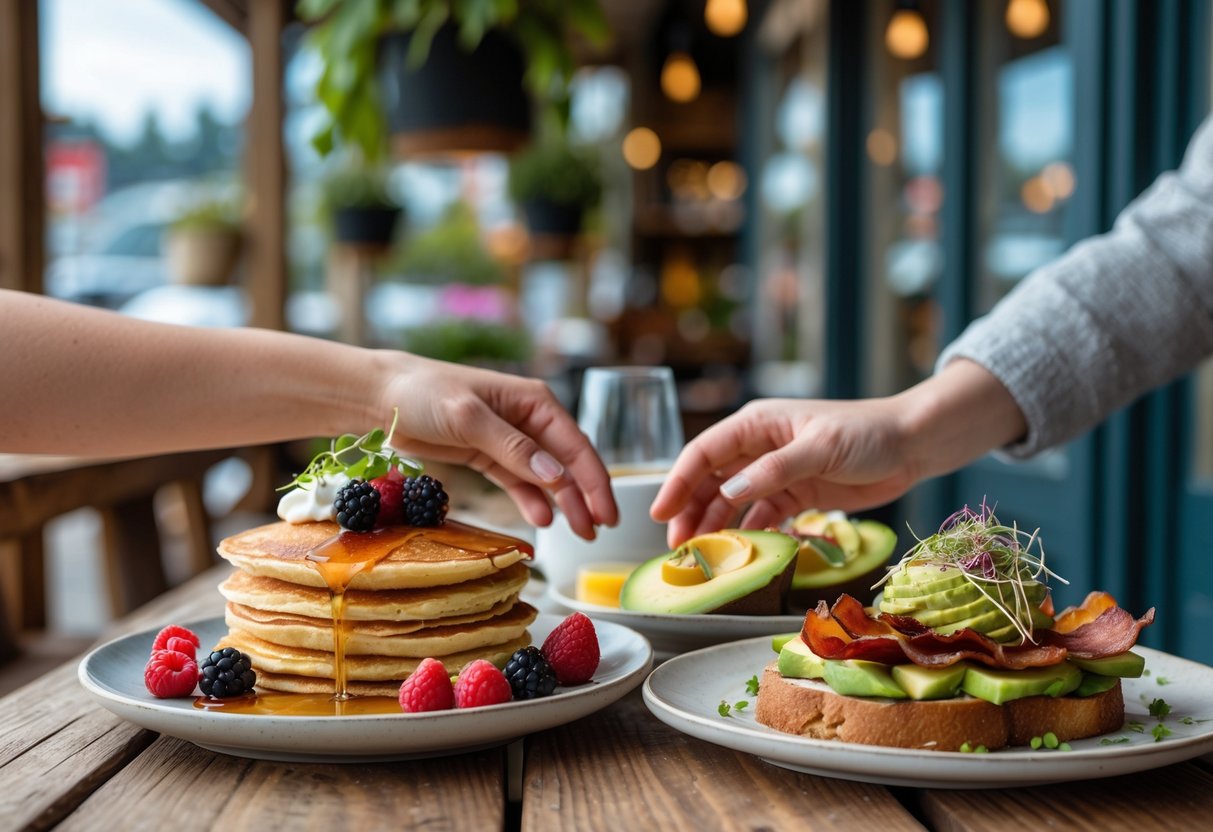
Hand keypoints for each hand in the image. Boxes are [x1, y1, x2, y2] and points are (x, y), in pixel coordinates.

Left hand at [377, 355, 617, 539]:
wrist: (380, 398)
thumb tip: (556, 477)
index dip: (595, 481)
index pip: (575, 445)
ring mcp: (509, 440)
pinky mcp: (488, 456)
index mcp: (534, 401)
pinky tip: (543, 520)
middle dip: (585, 497)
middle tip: (598, 531)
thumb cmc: (424, 394)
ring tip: (579, 533)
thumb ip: (513, 448)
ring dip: (563, 503)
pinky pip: (518, 482)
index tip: (608, 513)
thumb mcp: (469, 418)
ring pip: (547, 476)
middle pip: (567, 463)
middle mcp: (528, 419)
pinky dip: (532, 501)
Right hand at [649, 360, 1027, 546]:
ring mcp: (775, 471)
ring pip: (731, 501)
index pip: (705, 452)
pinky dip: (746, 533)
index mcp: (757, 424)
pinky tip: (737, 553)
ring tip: (699, 556)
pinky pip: (760, 516)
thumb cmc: (867, 433)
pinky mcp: (795, 493)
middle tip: (676, 547)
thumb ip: (774, 470)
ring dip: (714, 526)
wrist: (912, 445)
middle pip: (711, 480)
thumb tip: (731, 491)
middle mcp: (759, 446)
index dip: (678, 482)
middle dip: (690, 511)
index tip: (659, 513)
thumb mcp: (819, 448)